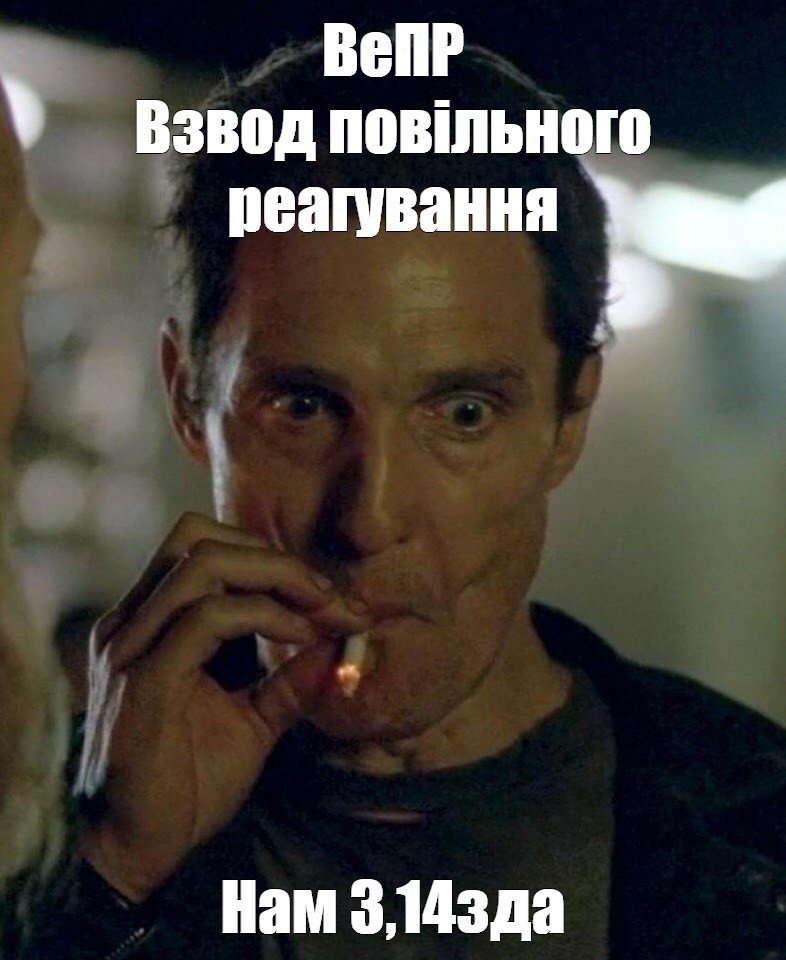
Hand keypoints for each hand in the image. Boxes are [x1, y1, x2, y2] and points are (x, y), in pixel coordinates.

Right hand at [75, 512, 368, 902]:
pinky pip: (207, 618)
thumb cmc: (185, 785)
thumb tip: (338, 645)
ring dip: (278, 577)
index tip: (336, 601)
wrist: (135, 853)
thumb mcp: (252, 721)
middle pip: (200, 536)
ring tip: (324, 611)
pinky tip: (301, 638)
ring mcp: (131, 646)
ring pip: (203, 562)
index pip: (206, 548)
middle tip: (335, 598)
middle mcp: (133, 622)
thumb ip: (289, 681)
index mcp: (149, 624)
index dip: (275, 562)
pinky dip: (264, 615)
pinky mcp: (144, 679)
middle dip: (279, 559)